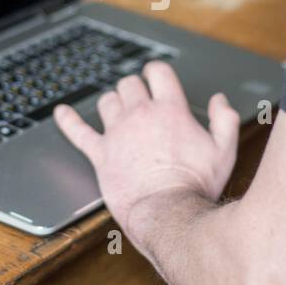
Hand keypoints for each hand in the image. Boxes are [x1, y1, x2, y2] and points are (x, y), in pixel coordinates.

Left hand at [52, 61, 239, 235]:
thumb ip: (224, 120)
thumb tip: (218, 100)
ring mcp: (117, 133)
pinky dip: (67, 120)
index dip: (156, 71)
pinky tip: (61, 113)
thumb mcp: (224, 150)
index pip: (158, 73)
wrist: (168, 213)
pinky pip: (77, 131)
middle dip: (134, 87)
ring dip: (112, 102)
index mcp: (170, 110)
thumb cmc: (196, 185)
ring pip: (107, 102)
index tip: (155, 75)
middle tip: (139, 97)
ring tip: (117, 108)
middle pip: (129, 84)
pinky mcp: (100, 155)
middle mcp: (140, 115)